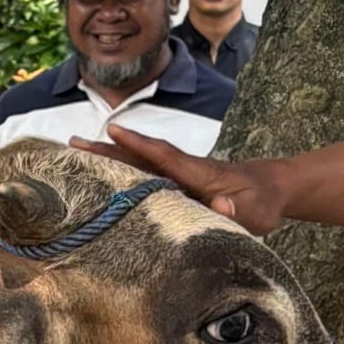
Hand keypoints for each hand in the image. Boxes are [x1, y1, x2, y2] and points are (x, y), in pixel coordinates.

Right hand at [69, 125, 286, 234]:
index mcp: (198, 173)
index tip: (113, 131)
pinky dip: (119, 171)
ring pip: (136, 164)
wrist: (270, 189)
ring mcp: (176, 175)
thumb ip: (239, 211)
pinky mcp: (174, 183)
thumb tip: (222, 205)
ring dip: (107, 158)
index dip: (139, 145)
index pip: (165, 156)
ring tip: (74, 152)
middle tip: (72, 142)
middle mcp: (182, 169)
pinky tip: (99, 173)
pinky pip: (142, 176)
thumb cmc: (262, 202)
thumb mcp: (258, 211)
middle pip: (140, 157)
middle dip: (107, 149)